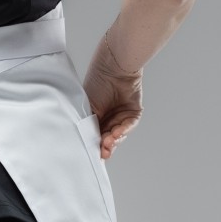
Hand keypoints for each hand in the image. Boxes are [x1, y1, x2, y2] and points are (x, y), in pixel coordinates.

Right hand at [81, 28, 142, 160]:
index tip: (92, 155)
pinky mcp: (134, 112)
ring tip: (109, 141)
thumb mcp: (88, 107)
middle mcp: (108, 117)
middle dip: (105, 146)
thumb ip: (89, 125)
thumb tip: (86, 144)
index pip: (95, 135)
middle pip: (108, 138)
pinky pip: (129, 125)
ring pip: (119, 134)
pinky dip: (124, 130)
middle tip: (102, 152)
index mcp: (95, 116)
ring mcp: (121, 115)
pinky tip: (117, 132)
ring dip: (114, 139)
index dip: (94, 145)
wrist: (114, 66)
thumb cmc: (97, 82)